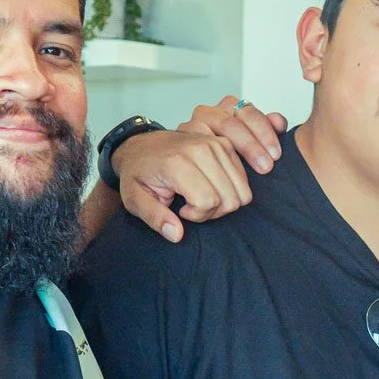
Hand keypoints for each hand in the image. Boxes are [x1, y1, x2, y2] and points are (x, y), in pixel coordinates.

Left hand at [114, 98, 285, 242]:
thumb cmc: (139, 173)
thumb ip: (154, 218)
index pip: (207, 201)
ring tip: (202, 196)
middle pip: (229, 199)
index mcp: (178, 162)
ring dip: (224, 202)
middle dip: (213, 212)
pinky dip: (231, 190)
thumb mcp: (134, 199)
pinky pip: (243, 180)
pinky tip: (211, 187)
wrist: (142, 145)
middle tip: (193, 206)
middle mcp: (201, 149)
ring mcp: (216, 144)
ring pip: (241, 192)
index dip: (197, 215)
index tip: (181, 211)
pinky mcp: (225, 145)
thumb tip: (176, 234)